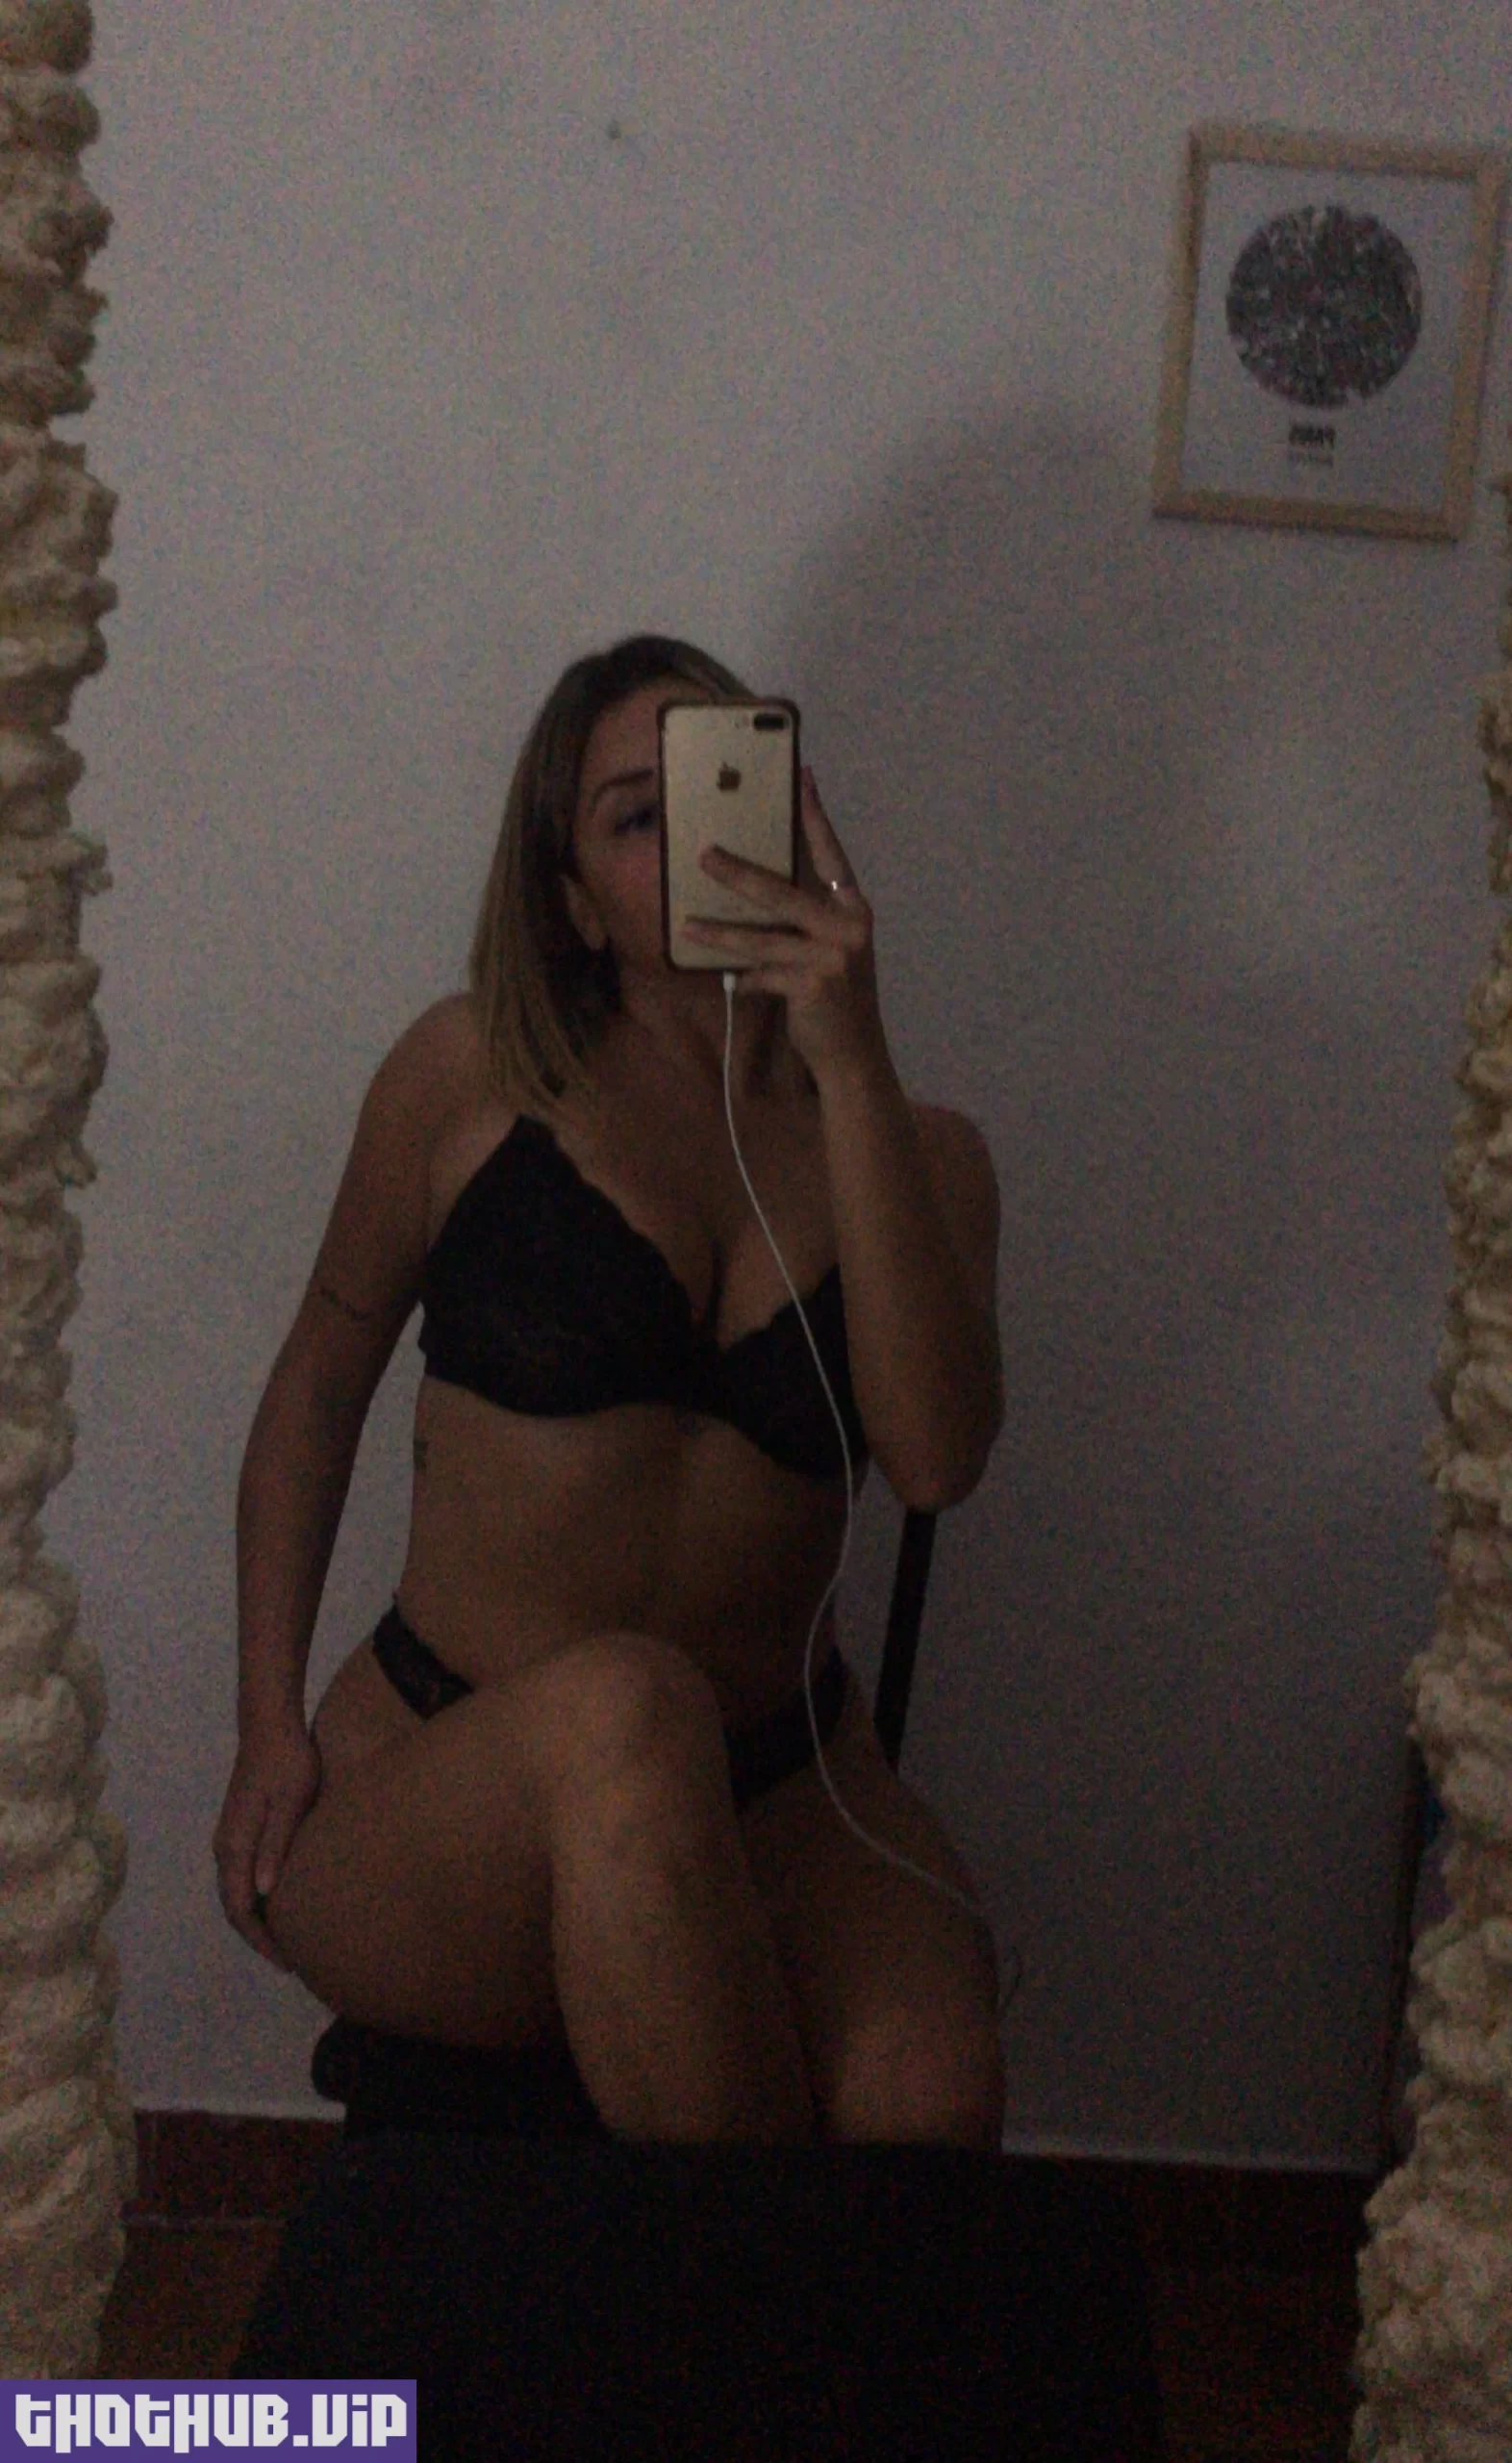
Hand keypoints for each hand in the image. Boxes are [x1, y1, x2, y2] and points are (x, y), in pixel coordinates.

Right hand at [213, 1721, 321, 1967]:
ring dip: (258, 1919)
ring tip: (289, 1940)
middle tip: (291, 1961)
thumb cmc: (288, 1762)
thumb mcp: (291, 1803)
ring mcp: (230, 1838)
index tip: (287, 1961)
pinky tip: (283, 1902)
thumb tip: (264, 1893)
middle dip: (258, 1937)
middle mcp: (225, 1848)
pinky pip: (244, 1876)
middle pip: (235, 1906)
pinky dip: (259, 1898)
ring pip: (238, 1892)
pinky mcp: (241, 1829)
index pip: (240, 1908)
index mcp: (235, 1846)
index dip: (261, 1940)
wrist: (270, 1724)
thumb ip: (276, 1845)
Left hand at [685, 768, 887, 1081]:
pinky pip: (763, 973)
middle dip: (739, 873)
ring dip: (720, 933)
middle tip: (704, 854)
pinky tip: (733, 982)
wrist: (854, 1054)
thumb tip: (752, 896)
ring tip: (687, 924)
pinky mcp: (813, 983)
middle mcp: (848, 926)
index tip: (802, 777)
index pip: (832, 854)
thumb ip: (805, 923)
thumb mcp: (830, 952)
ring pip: (762, 936)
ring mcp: (833, 955)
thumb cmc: (836, 999)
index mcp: (854, 909)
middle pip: (783, 889)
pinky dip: (746, 979)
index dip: (815, 817)